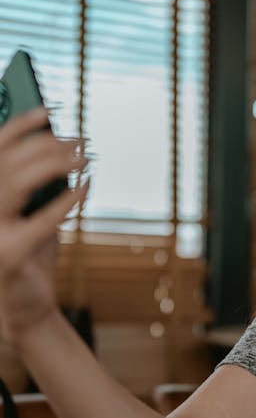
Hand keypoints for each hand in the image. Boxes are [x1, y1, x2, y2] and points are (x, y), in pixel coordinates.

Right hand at [0, 107, 87, 342]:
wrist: (27, 308)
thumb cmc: (32, 256)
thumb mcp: (35, 214)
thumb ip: (40, 187)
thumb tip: (62, 150)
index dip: (18, 125)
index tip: (48, 110)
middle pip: (6, 162)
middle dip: (46, 145)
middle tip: (80, 143)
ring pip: (15, 183)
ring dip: (54, 164)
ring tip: (84, 159)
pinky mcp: (7, 256)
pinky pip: (40, 222)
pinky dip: (67, 201)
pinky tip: (86, 188)